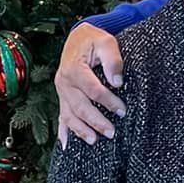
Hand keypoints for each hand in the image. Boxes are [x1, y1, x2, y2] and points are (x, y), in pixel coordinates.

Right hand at [55, 25, 125, 145]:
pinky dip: (63, 130)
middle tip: (111, 132)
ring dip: (80, 129)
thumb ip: (113, 59)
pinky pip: (61, 115)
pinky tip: (66, 144)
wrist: (78, 37)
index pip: (92, 90)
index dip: (108, 101)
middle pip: (80, 106)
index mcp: (74, 68)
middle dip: (95, 121)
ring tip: (94, 140)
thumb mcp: (106, 42)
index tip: (122, 110)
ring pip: (69, 114)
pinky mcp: (63, 96)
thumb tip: (117, 81)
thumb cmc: (94, 40)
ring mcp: (61, 91)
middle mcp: (64, 81)